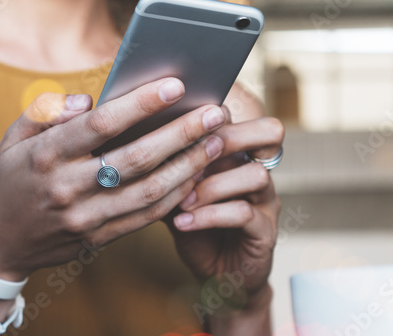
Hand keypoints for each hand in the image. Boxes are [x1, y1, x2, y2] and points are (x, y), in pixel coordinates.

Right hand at [0, 78, 228, 280]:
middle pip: (136, 158)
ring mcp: (84, 218)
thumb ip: (48, 111)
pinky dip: (176, 196)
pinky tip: (196, 174)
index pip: (100, 125)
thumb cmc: (7, 180)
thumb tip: (89, 98)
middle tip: (215, 112)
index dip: (141, 104)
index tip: (175, 85)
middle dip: (181, 133)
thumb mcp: (13, 138)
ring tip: (217, 141)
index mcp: (45, 156)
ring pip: (149, 191)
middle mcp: (66, 188)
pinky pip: (146, 218)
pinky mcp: (97, 239)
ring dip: (189, 165)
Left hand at [167, 115, 283, 331]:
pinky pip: (245, 214)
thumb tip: (125, 138)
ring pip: (255, 174)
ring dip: (214, 185)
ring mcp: (266, 201)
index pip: (241, 117)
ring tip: (182, 200)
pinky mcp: (266, 231)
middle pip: (266, 133)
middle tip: (188, 151)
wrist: (218, 277)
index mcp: (237, 154)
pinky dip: (210, 216)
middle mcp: (258, 170)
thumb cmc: (193, 227)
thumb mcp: (172, 192)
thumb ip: (161, 166)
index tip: (174, 126)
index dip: (212, 114)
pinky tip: (183, 223)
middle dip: (225, 138)